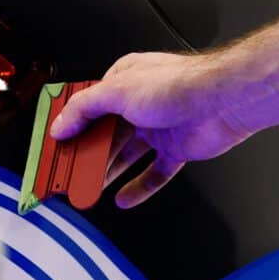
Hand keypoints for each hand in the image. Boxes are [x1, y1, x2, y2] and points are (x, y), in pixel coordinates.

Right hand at [49, 52, 252, 207]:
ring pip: (125, 155)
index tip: (55, 145)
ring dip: (107, 172)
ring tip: (88, 189)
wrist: (223, 102)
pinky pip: (153, 173)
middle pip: (105, 134)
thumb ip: (85, 108)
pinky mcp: (175, 149)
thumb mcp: (117, 90)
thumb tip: (61, 124)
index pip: (87, 106)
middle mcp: (139, 104)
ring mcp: (158, 128)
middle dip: (86, 155)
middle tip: (68, 173)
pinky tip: (124, 198)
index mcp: (123, 81)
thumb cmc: (179, 85)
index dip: (70, 126)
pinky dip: (139, 187)